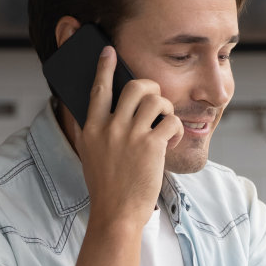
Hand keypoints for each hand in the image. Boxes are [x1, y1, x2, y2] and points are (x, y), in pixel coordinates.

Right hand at [72, 46, 184, 230]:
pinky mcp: (152, 146)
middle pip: (134, 87)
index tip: (108, 51)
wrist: (116, 213)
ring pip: (156, 100)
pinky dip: (174, 130)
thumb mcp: (90, 154)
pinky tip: (169, 143)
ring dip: (166, 109)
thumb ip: (92, 130)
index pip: (98, 89)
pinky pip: (171, 121)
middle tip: (156, 100)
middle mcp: (110, 127)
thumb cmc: (106, 186)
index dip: (104, 67)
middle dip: (151, 88)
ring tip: (164, 126)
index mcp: (92, 128)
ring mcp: (131, 135)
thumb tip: (96, 109)